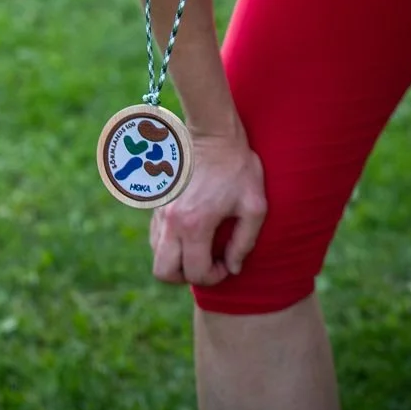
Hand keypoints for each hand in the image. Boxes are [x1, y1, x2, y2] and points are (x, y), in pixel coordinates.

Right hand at [148, 130, 265, 287]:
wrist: (213, 132)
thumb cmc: (237, 167)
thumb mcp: (254, 205)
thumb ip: (244, 242)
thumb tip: (233, 267)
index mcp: (195, 225)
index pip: (195, 273)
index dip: (214, 277)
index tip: (226, 263)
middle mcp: (171, 221)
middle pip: (163, 272)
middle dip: (185, 276)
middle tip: (206, 263)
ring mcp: (161, 210)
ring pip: (156, 254)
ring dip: (176, 259)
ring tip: (200, 247)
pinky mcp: (158, 201)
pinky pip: (156, 235)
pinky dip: (170, 243)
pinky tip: (191, 230)